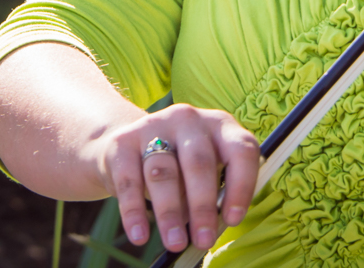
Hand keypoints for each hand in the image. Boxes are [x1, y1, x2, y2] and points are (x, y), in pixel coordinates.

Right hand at [87, 103, 259, 252]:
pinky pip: (129, 181)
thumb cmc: (179, 166)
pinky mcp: (122, 141)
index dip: (241, 185)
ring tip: (175, 243)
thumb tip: (213, 229)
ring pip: (163, 173)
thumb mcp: (204, 171)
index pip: (240, 150)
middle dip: (202, 206)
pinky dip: (134, 212)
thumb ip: (214, 192)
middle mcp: (188, 119)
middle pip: (198, 162)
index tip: (233, 220)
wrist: (127, 146)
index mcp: (220, 125)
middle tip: (204, 240)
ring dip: (170, 213)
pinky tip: (140, 236)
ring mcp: (152, 126)